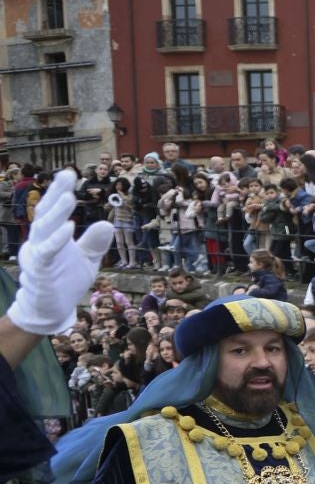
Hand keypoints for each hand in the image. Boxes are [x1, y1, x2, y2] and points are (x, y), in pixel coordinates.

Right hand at [7, 171, 116, 334]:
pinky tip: (68, 227)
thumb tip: (108, 223)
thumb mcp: (87, 260)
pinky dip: (57, 239)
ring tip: (69, 196)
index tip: (68, 173)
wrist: (52, 310)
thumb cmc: (66, 281)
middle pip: (45, 213)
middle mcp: (40, 241)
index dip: (58, 191)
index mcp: (50, 236)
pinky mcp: (40, 271)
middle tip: (67, 175)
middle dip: (55, 194)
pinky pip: (47, 252)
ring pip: (43, 229)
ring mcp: (38, 255)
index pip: (53, 210)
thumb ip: (95, 243)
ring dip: (56, 212)